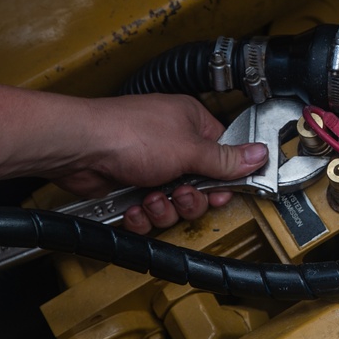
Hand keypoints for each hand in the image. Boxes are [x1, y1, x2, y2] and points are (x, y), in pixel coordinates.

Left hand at [0, 84, 267, 233]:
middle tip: (181, 193)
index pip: (224, 157)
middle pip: (201, 187)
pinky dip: (142, 214)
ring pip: (174, 203)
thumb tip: (259, 155)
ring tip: (151, 197)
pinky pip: (149, 212)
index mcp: (192, 124)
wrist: (78, 148)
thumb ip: (226, 159)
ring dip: (163, 208)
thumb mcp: (189, 149)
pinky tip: (135, 205)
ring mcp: (150, 166)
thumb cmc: (127, 133)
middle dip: (189, 199)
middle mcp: (173, 144)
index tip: (222, 192)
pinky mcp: (130, 185)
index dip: (224, 180)